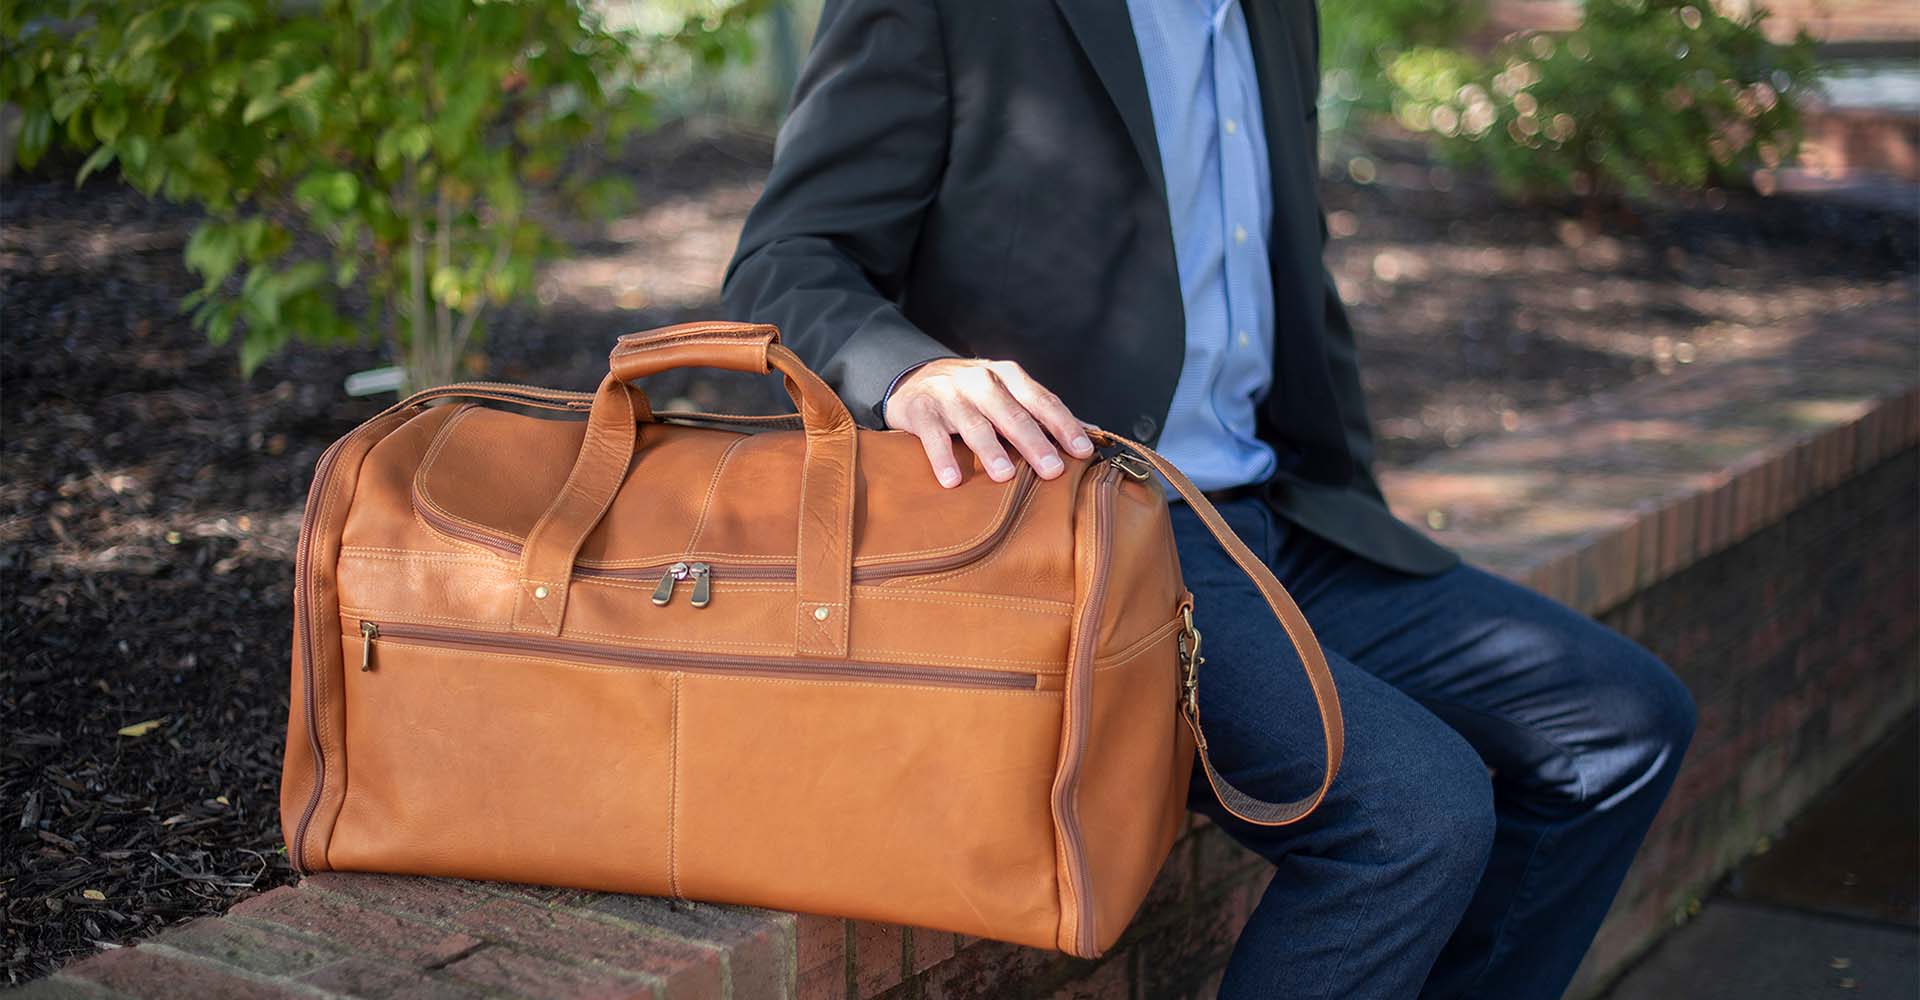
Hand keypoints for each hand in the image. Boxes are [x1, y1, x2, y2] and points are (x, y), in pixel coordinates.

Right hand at [885, 358, 1095, 487]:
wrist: (916, 380)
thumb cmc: (973, 395)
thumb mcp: (1007, 394)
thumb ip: (1042, 413)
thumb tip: (1092, 434)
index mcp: (1009, 377)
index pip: (1042, 401)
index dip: (1064, 426)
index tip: (1082, 452)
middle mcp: (981, 381)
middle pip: (1012, 414)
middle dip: (1034, 442)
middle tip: (1052, 470)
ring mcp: (950, 394)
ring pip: (975, 424)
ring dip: (990, 450)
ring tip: (1005, 476)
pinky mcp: (921, 410)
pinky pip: (933, 436)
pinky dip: (942, 457)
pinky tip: (952, 480)